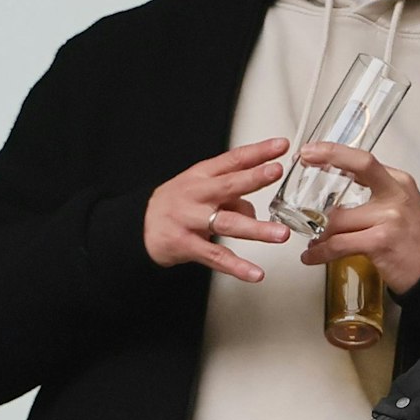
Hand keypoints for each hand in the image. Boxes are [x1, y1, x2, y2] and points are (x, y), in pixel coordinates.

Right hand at [142, 137, 291, 281]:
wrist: (139, 227)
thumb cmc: (177, 204)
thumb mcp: (202, 191)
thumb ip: (233, 198)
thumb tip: (257, 214)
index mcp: (202, 176)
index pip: (233, 159)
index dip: (257, 152)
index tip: (280, 146)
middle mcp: (197, 195)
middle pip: (228, 185)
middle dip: (254, 178)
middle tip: (276, 172)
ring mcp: (190, 220)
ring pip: (227, 223)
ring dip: (256, 229)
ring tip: (280, 234)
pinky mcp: (186, 245)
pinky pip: (215, 257)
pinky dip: (237, 266)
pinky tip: (255, 273)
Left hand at [294, 142, 419, 293]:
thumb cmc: (415, 241)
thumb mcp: (402, 206)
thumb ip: (375, 193)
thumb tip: (339, 188)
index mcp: (399, 183)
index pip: (364, 160)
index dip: (335, 152)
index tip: (312, 151)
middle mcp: (396, 196)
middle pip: (357, 169)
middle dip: (325, 162)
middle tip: (302, 165)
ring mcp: (389, 218)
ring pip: (339, 218)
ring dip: (318, 232)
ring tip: (312, 242)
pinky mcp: (380, 241)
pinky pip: (339, 244)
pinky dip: (320, 252)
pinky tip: (313, 255)